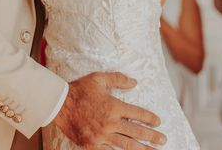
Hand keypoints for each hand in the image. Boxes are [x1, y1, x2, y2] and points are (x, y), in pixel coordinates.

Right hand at [51, 72, 165, 148]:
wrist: (58, 104)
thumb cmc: (79, 90)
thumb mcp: (98, 79)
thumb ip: (117, 79)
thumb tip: (134, 82)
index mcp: (113, 106)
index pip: (137, 114)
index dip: (149, 118)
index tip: (157, 121)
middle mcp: (109, 122)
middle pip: (136, 132)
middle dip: (152, 136)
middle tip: (163, 140)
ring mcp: (101, 136)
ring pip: (126, 145)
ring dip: (142, 149)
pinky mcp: (92, 144)